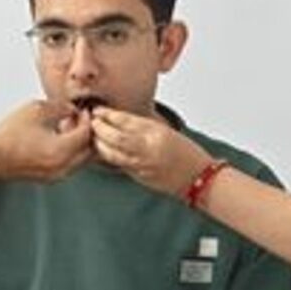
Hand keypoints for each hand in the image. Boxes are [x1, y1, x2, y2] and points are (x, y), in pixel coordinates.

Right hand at [0, 100, 92, 180]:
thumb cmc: (9, 134)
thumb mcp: (37, 110)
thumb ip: (61, 107)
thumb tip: (73, 110)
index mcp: (61, 150)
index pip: (86, 134)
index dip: (87, 120)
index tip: (83, 111)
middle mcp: (62, 167)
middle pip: (90, 151)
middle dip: (88, 133)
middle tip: (79, 120)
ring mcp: (57, 175)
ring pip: (82, 160)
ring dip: (80, 144)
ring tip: (67, 128)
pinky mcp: (51, 178)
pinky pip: (71, 165)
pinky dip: (72, 152)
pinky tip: (58, 139)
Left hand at [90, 106, 210, 195]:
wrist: (198, 178)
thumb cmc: (186, 154)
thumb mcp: (166, 132)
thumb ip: (143, 126)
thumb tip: (119, 120)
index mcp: (156, 133)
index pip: (125, 121)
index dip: (108, 114)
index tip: (99, 110)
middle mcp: (147, 149)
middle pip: (114, 137)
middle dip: (99, 128)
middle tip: (92, 121)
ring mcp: (141, 165)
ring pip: (111, 153)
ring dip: (99, 142)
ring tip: (94, 135)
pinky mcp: (138, 177)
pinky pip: (116, 164)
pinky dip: (106, 155)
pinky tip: (101, 149)